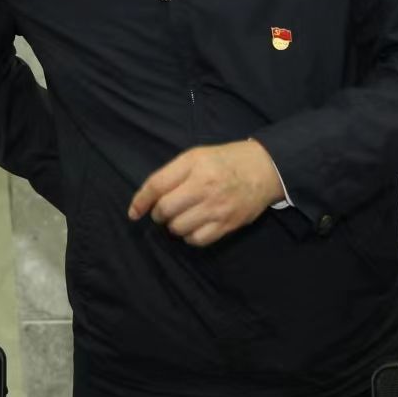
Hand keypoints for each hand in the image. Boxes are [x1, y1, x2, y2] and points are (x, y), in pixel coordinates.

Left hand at [128, 139, 284, 246]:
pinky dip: (190, 236)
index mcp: (195, 165)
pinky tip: (194, 226)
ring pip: (178, 228)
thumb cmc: (225, 161)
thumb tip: (145, 201)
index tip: (134, 212)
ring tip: (182, 216)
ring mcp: (217, 208)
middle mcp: (205, 187)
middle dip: (159, 214)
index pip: (157, 185)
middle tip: (165, 211)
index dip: (140, 201)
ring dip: (174, 226)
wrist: (264, 170)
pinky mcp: (227, 224)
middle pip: (165, 210)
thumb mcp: (196, 156)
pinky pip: (197, 240)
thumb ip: (171, 174)